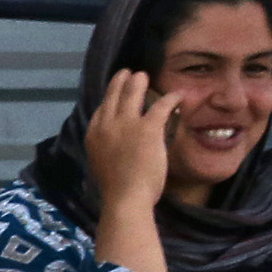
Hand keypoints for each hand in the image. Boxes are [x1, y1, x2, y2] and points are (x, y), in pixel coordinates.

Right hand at [85, 68, 180, 212]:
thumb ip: (105, 151)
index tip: (115, 92)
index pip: (101, 110)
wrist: (125, 198)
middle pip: (114, 96)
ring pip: (133, 93)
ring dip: (139, 81)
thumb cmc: (115, 189)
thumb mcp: (101, 165)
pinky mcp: (147, 127)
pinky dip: (171, 98)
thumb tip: (111, 149)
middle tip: (128, 73)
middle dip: (121, 82)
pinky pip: (162, 105)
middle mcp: (106, 125)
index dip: (109, 99)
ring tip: (144, 75)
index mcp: (93, 136)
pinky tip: (178, 95)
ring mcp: (126, 124)